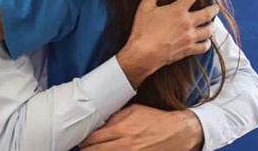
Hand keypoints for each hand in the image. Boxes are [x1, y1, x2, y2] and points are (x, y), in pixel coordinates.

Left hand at [80, 104, 202, 150]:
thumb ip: (115, 117)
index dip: (84, 141)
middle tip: (82, 150)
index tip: (81, 141)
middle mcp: (125, 146)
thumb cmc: (154, 119)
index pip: (93, 139)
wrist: (177, 132)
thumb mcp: (134, 110)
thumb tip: (99, 123)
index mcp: (122, 130)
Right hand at [116, 0, 217, 87]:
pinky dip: (207, 43)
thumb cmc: (143, 30)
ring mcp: (189, 37)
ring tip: (211, 23)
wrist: (144, 54)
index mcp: (177, 10)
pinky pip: (204, 47)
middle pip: (208, 13)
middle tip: (215, 7)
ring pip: (209, 30)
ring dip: (212, 26)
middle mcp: (187, 23)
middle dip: (214, 8)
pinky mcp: (188, 50)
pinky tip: (206, 40)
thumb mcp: (145, 7)